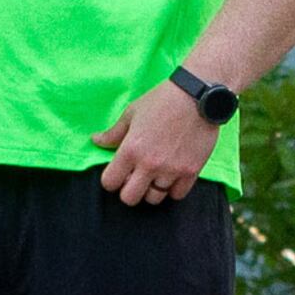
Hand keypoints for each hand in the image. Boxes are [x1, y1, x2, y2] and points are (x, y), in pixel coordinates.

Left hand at [89, 83, 215, 205]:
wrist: (198, 96)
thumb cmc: (162, 100)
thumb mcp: (132, 112)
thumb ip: (114, 133)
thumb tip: (97, 141)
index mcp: (130, 149)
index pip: (110, 182)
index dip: (111, 180)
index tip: (118, 173)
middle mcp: (149, 164)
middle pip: (130, 198)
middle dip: (129, 190)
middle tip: (135, 178)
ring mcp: (171, 170)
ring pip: (154, 199)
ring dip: (152, 189)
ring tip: (155, 175)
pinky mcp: (191, 171)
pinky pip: (177, 195)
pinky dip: (173, 189)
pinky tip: (172, 176)